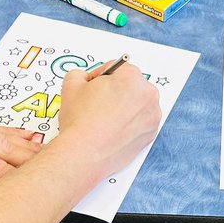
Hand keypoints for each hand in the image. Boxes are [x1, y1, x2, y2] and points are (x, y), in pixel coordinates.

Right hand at [53, 59, 161, 180]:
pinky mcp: (151, 133)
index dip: (101, 77)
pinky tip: (113, 129)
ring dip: (124, 106)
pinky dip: (129, 123)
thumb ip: (81, 73)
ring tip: (105, 119)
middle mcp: (147, 94)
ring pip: (137, 103)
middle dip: (116, 91)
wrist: (84, 154)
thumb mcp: (71, 84)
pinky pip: (140, 121)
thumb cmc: (80, 122)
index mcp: (131, 77)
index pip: (117, 68)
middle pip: (131, 85)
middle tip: (98, 104)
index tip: (93, 88)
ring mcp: (152, 115)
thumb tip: (87, 78)